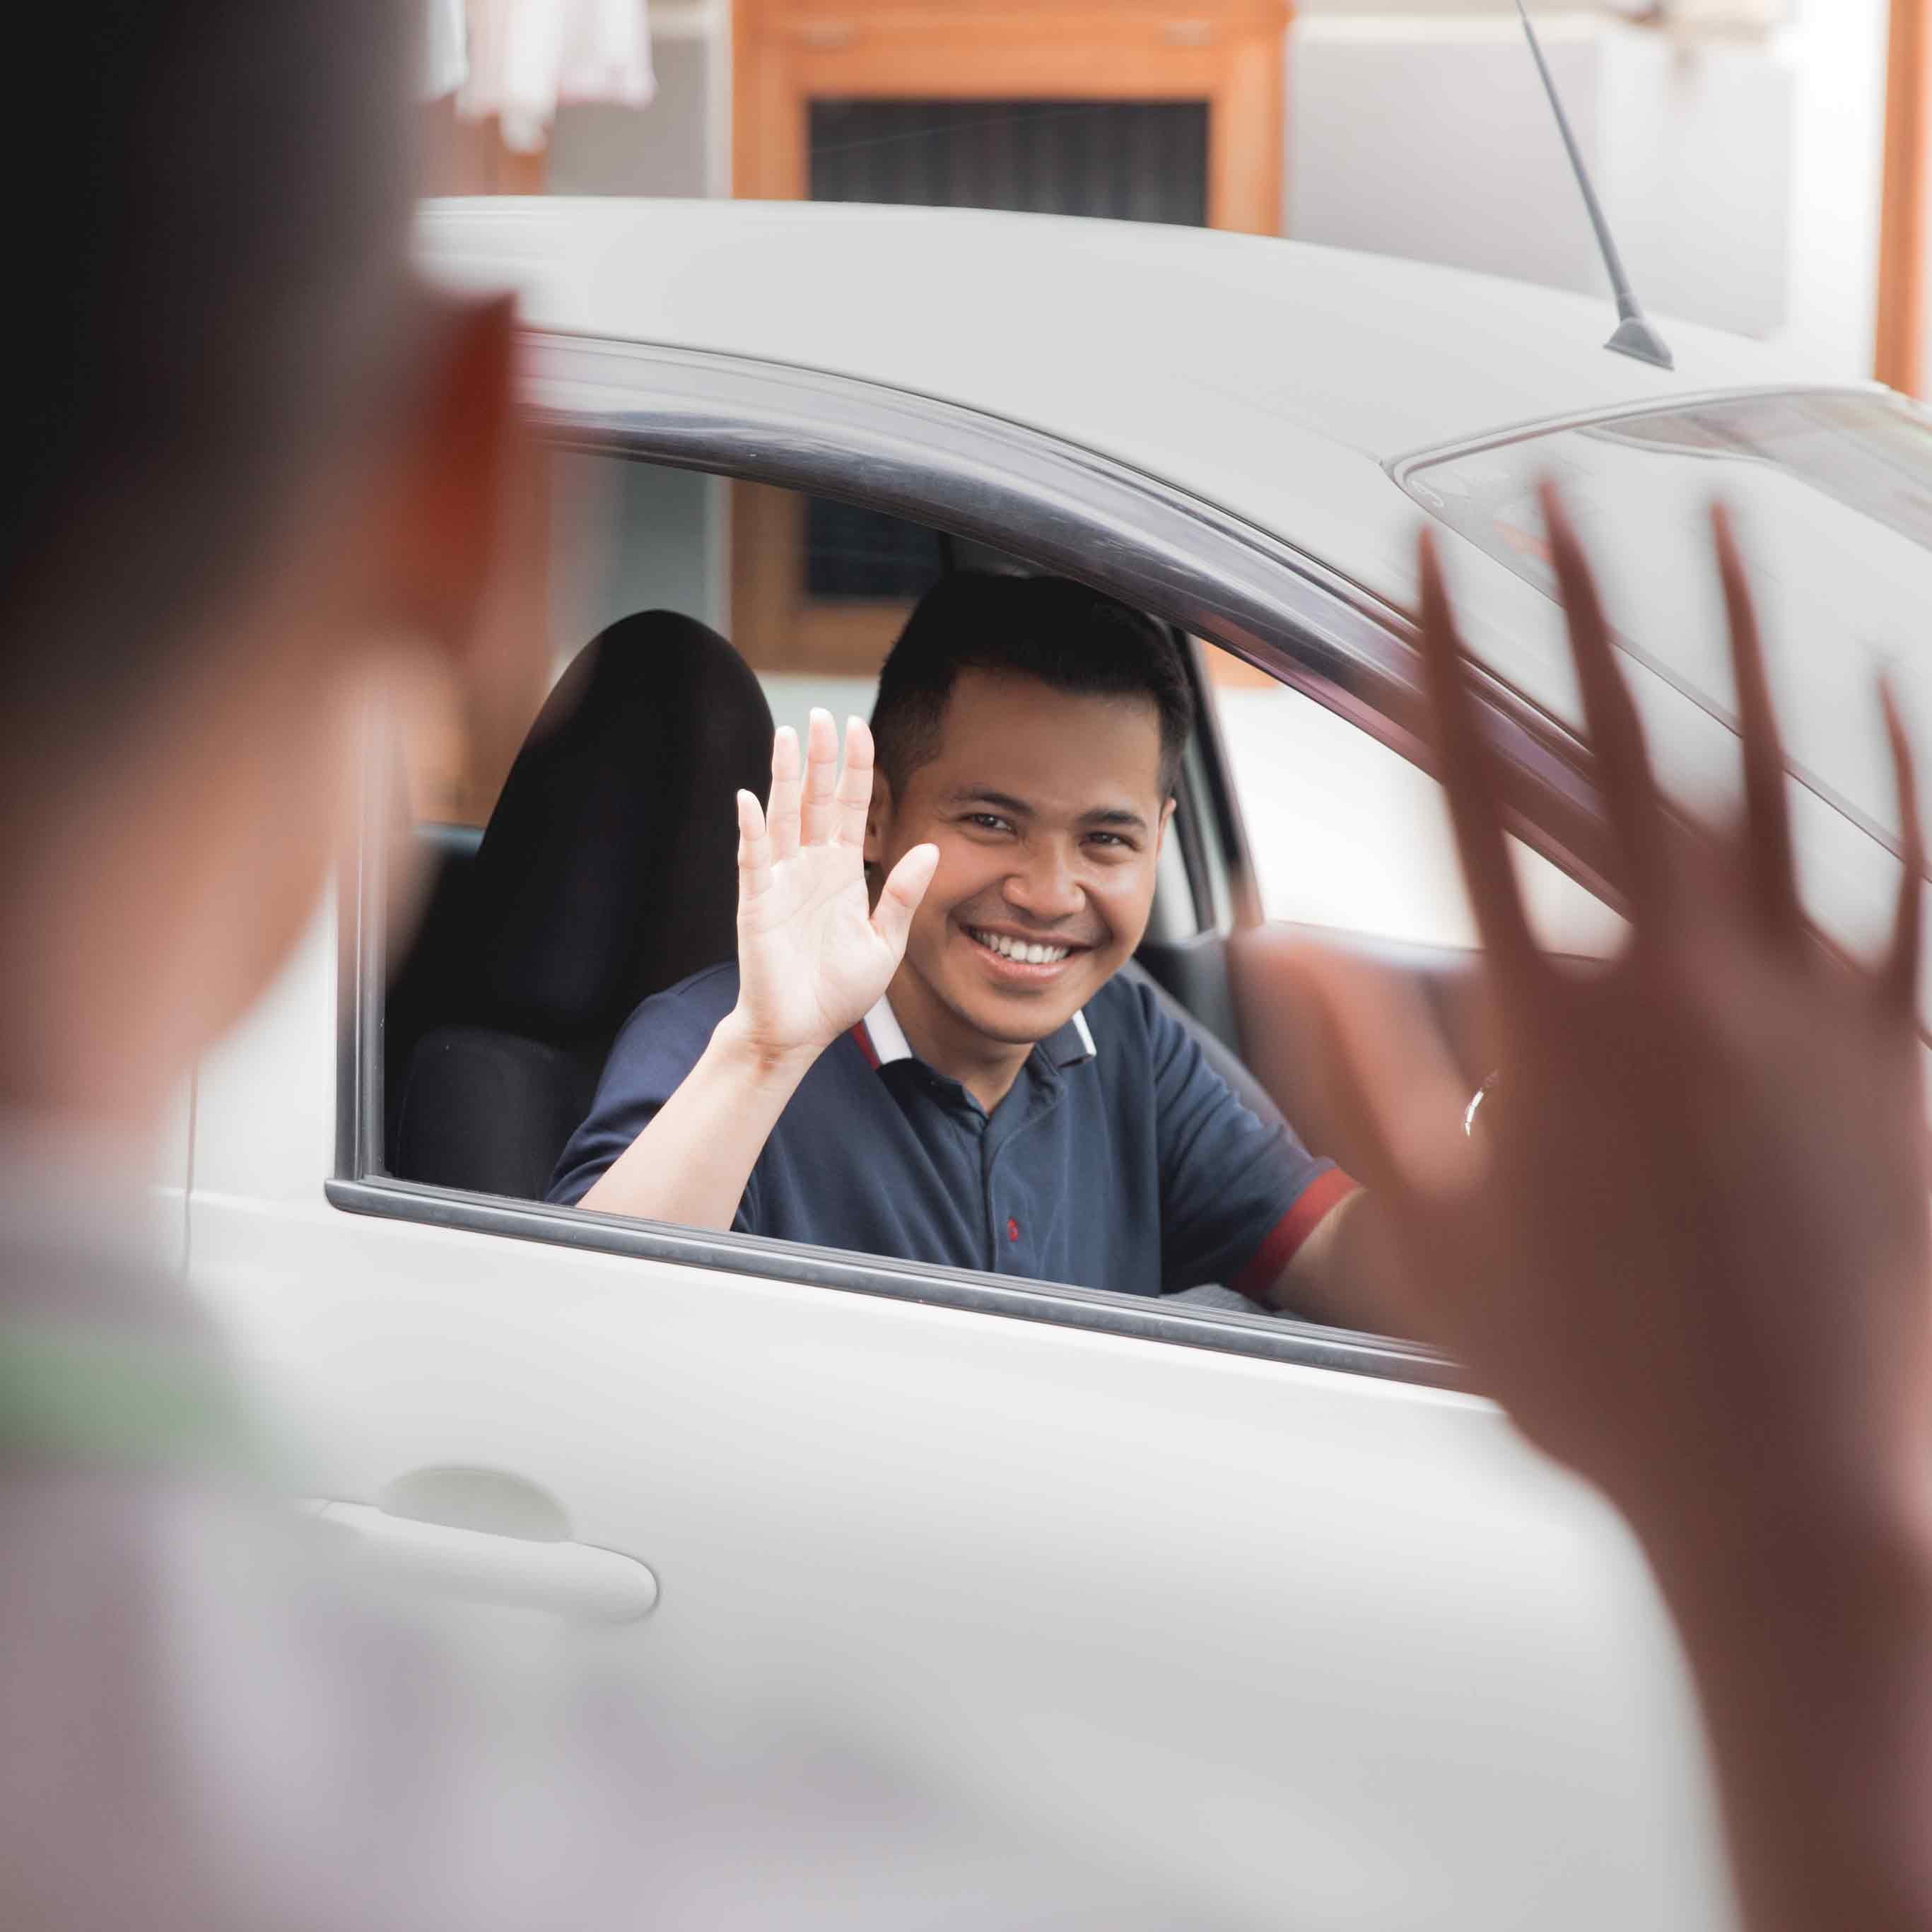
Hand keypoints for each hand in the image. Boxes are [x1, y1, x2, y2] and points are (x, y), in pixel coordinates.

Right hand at [729, 709, 936, 1066]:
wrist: (799, 1032)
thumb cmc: (838, 991)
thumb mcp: (885, 943)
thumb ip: (903, 895)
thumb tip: (931, 849)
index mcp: (843, 873)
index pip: (853, 810)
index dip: (857, 770)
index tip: (861, 729)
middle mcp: (811, 867)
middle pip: (817, 801)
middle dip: (821, 758)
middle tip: (823, 713)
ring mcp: (781, 881)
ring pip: (783, 817)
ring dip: (785, 777)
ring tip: (789, 736)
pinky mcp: (757, 903)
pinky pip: (754, 859)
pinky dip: (752, 829)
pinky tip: (751, 799)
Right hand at [1289, 488, 1931, 1547]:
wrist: (1783, 1487)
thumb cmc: (1589, 1375)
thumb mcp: (1421, 1234)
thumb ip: (1345, 1069)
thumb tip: (1277, 939)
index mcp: (1542, 1022)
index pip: (1467, 795)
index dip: (1438, 659)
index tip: (1421, 561)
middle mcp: (1676, 983)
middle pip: (1617, 745)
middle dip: (1578, 602)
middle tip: (1558, 492)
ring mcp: (1803, 1003)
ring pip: (1771, 775)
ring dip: (1735, 638)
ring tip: (1711, 527)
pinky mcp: (1901, 1045)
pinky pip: (1911, 872)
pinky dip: (1898, 766)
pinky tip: (1879, 680)